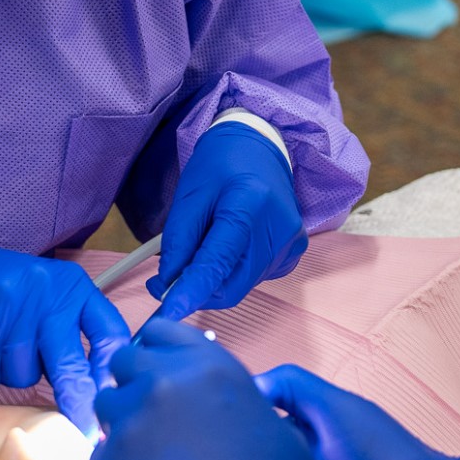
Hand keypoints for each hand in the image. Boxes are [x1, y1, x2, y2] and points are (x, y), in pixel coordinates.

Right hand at [0, 236, 129, 433]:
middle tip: (86, 433)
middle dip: (78, 403)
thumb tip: (91, 389)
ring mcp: (13, 310)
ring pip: (24, 376)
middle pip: (71, 366)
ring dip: (8, 373)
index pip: (108, 333)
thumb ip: (66, 333)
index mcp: (71, 287)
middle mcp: (47, 295)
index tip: (112, 402)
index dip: (112, 374)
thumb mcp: (43, 296)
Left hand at [90, 321, 324, 459]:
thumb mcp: (273, 425)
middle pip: (124, 363)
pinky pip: (100, 455)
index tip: (162, 372)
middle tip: (154, 419)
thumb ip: (235, 399)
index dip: (158, 353)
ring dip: (123, 424)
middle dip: (136, 384)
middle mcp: (161, 384)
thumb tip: (221, 405)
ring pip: (106, 407)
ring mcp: (128, 425)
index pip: (159, 332)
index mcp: (207, 365)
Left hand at [148, 122, 307, 321]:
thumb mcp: (189, 194)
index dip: (190, 292)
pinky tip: (226, 246)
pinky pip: (253, 278)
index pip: (217, 263)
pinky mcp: (293, 253)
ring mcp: (290, 244)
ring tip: (201, 246)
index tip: (167, 312)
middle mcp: (278, 230)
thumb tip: (169, 283)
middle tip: (167, 280)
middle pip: (231, 286)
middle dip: (197, 290)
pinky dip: (231, 273)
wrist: (259, 147)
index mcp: (250, 206)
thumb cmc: (222, 165)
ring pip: (240, 285)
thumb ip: (177, 241)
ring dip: (213, 280)